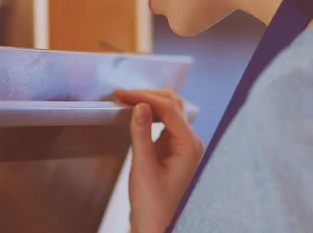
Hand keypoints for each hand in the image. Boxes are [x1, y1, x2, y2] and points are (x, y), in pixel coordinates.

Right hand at [114, 88, 203, 232]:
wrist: (155, 225)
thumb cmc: (153, 204)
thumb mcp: (144, 167)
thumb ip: (142, 133)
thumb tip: (139, 105)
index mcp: (189, 145)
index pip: (169, 109)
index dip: (144, 96)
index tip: (123, 94)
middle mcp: (190, 142)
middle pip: (172, 104)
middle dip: (147, 95)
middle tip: (122, 95)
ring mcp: (183, 144)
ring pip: (170, 110)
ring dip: (149, 101)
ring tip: (126, 100)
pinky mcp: (174, 147)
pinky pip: (165, 121)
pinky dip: (150, 113)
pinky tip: (136, 112)